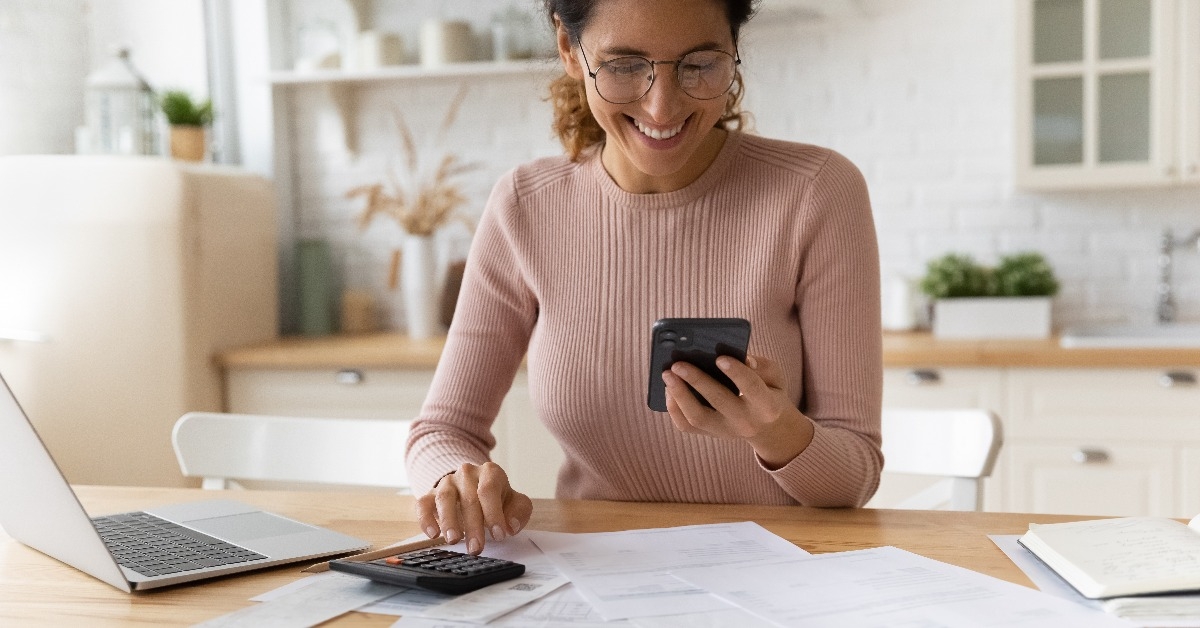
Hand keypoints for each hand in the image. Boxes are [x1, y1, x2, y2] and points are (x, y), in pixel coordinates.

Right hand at [415, 462, 532, 553]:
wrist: (474, 487)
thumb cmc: (497, 498)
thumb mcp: (515, 502)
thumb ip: (518, 512)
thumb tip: (510, 526)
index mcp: (490, 472)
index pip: (489, 490)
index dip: (494, 513)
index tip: (499, 535)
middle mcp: (467, 473)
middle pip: (468, 498)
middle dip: (473, 526)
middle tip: (476, 548)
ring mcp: (447, 482)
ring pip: (444, 498)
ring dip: (449, 521)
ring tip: (453, 540)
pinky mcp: (430, 494)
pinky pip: (423, 503)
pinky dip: (426, 518)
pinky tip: (432, 534)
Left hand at [662, 354, 813, 467]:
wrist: (767, 427)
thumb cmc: (769, 392)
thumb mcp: (776, 377)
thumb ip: (762, 366)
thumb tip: (742, 358)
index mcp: (767, 406)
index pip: (752, 388)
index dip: (736, 373)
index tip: (719, 358)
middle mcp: (745, 422)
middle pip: (719, 401)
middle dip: (697, 380)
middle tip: (678, 364)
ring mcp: (725, 432)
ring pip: (697, 418)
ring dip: (679, 395)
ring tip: (667, 374)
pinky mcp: (710, 434)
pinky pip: (686, 426)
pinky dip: (674, 408)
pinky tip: (668, 389)